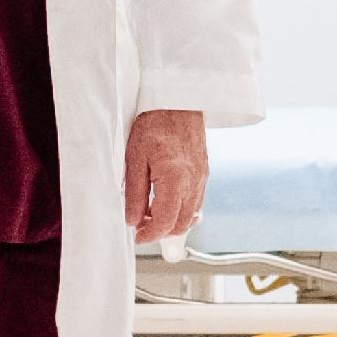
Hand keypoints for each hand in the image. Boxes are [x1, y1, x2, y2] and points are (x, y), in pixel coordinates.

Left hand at [125, 108, 207, 241]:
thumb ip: (134, 192)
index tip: (136, 236)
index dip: (149, 235)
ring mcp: (202, 178)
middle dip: (160, 232)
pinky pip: (195, 201)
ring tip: (149, 214)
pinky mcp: (204, 172)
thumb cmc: (154, 124)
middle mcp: (193, 182)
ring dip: (171, 222)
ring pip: (191, 215)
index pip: (165, 222)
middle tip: (140, 226)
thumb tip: (132, 219)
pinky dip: (181, 209)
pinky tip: (163, 201)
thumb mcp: (134, 158)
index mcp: (175, 179)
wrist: (177, 100)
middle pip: (181, 224)